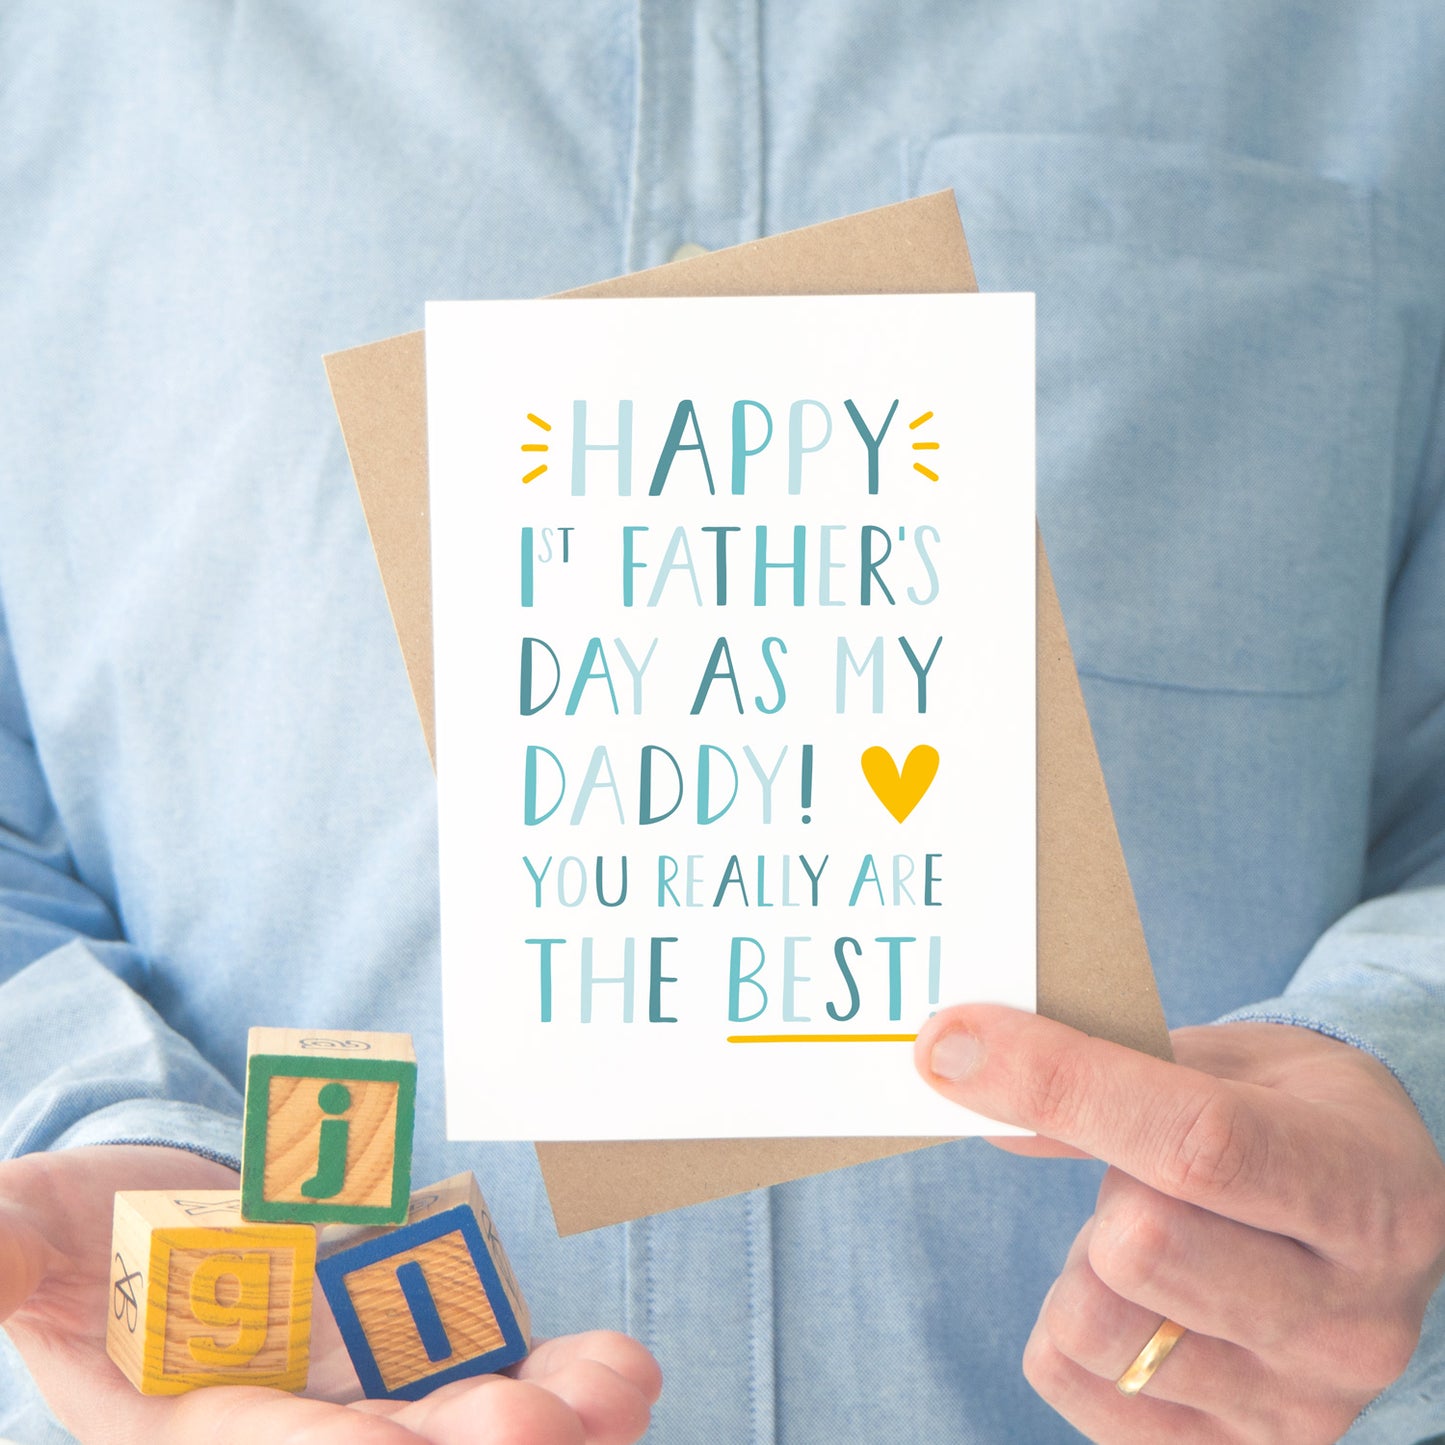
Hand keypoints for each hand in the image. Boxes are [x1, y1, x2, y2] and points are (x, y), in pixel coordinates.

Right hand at [0, 1144, 659, 1443]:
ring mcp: (369, 1388)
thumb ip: (10, 1247)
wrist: (165, 1197)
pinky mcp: (423, 1342)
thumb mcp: (32, 1229)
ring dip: (547, 1422)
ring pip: (461, 1427)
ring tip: (613, 1393)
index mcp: (187, 1428)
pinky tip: (620, 1372)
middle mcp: (294, 1424)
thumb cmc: (80, 1226)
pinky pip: (499, 1370)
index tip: (389, 1440)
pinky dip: (564, 1377)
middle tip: (535, 1425)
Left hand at [915, 1007, 1444, 1443]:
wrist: (1373, 1216)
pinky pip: (1073, 1384)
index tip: (952, 1042)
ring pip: (1095, 1326)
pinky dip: (1068, 1325)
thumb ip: (1112, 1068)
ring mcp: (1301, 1405)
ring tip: (1145, 1231)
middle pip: (1139, 1248)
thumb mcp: (1225, 1059)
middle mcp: (1354, 1318)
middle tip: (1134, 1164)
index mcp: (1364, 1189)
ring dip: (1085, 1260)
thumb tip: (970, 1076)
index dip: (1057, 1081)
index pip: (1197, 1142)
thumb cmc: (1285, 1113)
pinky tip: (1137, 1293)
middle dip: (1099, 1184)